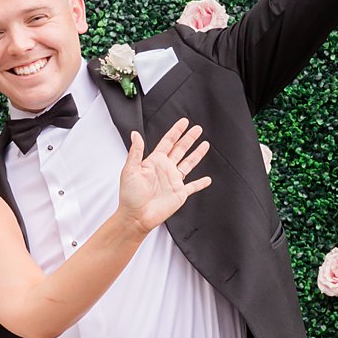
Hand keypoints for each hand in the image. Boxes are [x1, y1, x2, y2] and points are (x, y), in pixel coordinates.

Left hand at [116, 118, 211, 233]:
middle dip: (189, 138)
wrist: (136, 216)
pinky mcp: (179, 193)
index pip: (168, 142)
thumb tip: (135, 133)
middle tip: (198, 128)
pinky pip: (193, 187)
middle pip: (180, 149)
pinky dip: (201, 183)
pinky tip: (208, 179)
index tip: (184, 121)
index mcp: (154, 161)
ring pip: (188, 164)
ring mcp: (174, 181)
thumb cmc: (129, 195)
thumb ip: (135, 152)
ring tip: (205, 144)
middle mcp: (166, 169)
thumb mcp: (130, 170)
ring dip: (197, 154)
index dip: (176, 131)